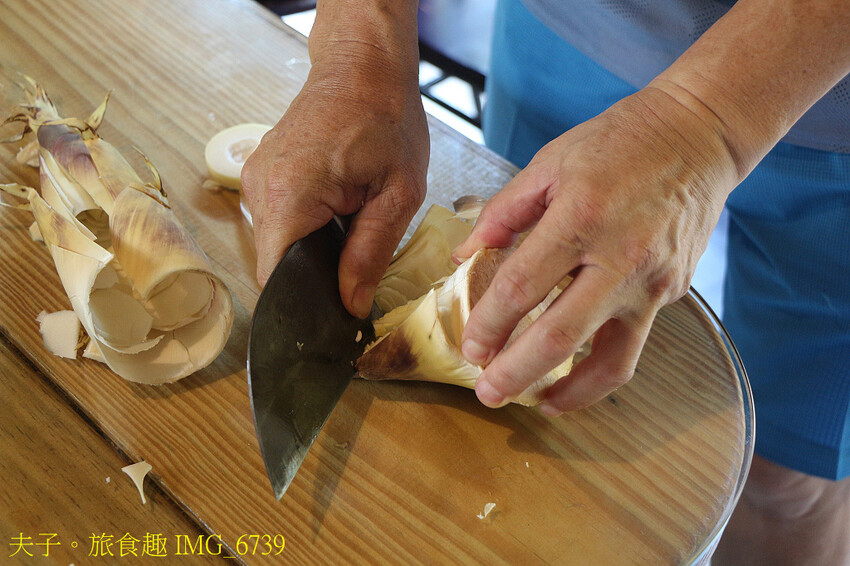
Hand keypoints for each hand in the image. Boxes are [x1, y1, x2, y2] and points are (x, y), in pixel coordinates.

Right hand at [241, 59, 428, 317]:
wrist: (362, 66)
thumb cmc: (386, 119)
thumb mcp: (397, 193)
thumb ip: (371, 253)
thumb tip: (351, 306)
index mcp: (290, 194)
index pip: (277, 278)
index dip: (304, 305)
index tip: (334, 319)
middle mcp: (260, 188)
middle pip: (275, 265)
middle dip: (311, 281)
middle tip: (355, 279)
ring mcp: (254, 179)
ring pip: (275, 246)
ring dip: (308, 254)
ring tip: (349, 238)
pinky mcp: (260, 174)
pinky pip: (276, 222)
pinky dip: (304, 231)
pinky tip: (335, 218)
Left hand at [453, 85, 740, 414]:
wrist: (699, 135)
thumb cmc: (619, 142)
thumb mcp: (551, 162)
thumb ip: (503, 213)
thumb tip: (463, 256)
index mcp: (581, 216)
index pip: (522, 287)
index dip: (490, 323)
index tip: (470, 345)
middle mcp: (621, 256)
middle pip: (560, 335)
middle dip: (516, 372)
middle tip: (487, 393)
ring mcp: (652, 281)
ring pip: (610, 360)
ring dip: (569, 391)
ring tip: (536, 402)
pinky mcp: (673, 293)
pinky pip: (633, 343)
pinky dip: (601, 369)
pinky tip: (575, 375)